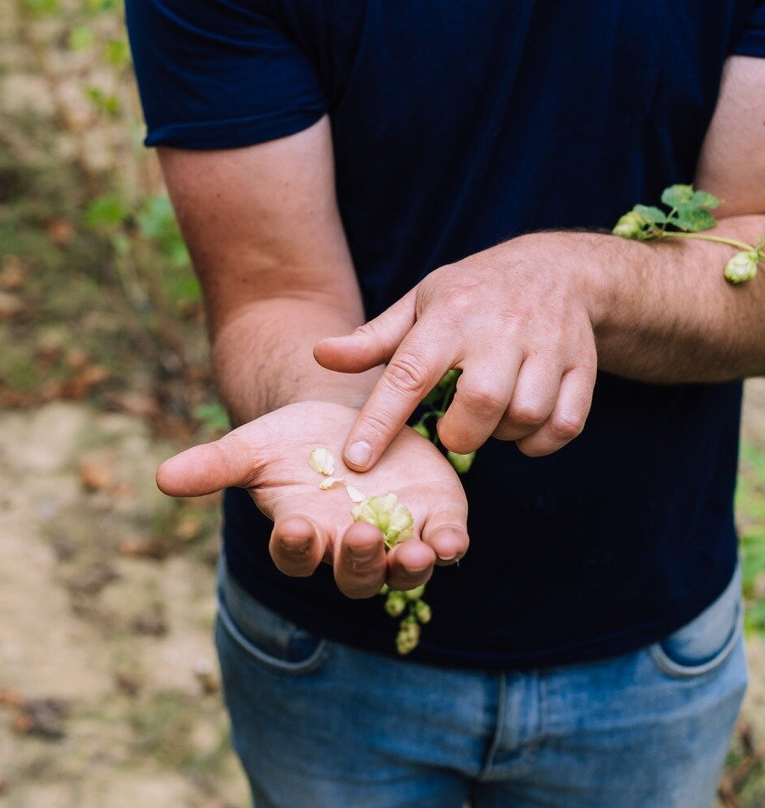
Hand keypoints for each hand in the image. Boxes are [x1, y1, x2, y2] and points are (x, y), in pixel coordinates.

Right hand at [156, 401, 468, 597]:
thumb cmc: (293, 440)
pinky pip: (444, 545)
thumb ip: (214, 466)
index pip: (295, 555)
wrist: (349, 418)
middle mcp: (349, 549)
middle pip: (354, 573)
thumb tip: (161, 478)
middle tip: (362, 535)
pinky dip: (448, 548)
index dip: (295, 546)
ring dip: (409, 567)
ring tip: (416, 554)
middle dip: (359, 559)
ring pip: (401, 570)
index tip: (296, 525)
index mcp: (303, 536)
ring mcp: (397, 539)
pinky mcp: (435, 520)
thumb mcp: (254, 446)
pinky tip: (449, 542)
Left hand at [314, 234, 599, 470]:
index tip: (355, 461)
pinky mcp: (582, 367)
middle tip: (451, 427)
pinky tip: (520, 426)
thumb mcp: (418, 305)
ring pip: (523, 417)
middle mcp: (499, 329)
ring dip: (500, 435)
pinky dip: (539, 441)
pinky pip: (562, 426)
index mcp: (448, 315)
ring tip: (487, 417)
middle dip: (457, 433)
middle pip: (477, 405)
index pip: (407, 374)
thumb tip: (320, 355)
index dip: (379, 422)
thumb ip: (372, 340)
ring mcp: (547, 346)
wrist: (558, 269)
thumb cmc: (470, 296)